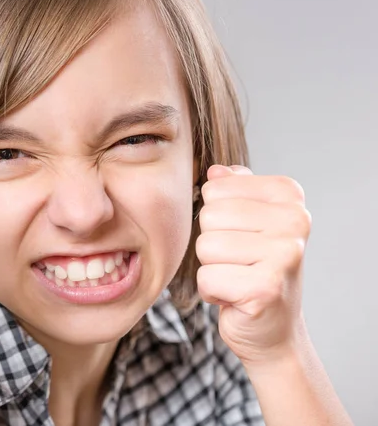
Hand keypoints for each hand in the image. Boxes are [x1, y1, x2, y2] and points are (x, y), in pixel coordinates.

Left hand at [195, 164, 310, 365]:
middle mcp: (295, 220)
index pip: (215, 188)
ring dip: (211, 269)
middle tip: (238, 263)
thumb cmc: (254, 270)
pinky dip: (212, 292)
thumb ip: (233, 191)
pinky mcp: (266, 288)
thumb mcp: (247, 223)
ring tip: (237, 278)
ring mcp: (284, 254)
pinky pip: (207, 278)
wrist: (272, 328)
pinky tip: (235, 297)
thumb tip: (216, 171)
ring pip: (205, 246)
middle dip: (211, 244)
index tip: (241, 237)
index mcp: (289, 196)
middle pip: (209, 216)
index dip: (216, 218)